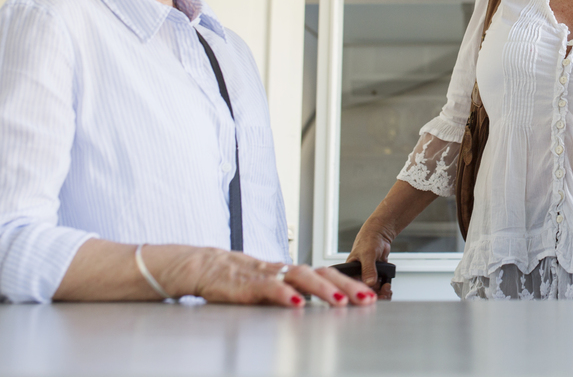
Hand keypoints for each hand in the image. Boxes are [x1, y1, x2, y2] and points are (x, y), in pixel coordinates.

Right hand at [157, 248, 377, 306]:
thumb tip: (315, 306)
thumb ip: (290, 294)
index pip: (326, 274)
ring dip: (323, 290)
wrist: (204, 267)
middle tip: (366, 299)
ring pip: (301, 277)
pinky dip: (285, 294)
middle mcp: (284, 270)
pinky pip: (270, 287)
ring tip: (341, 302)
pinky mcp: (247, 284)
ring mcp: (267, 275)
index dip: (348, 283)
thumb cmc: (237, 280)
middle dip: (346, 287)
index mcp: (291, 273)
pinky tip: (297, 304)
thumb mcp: (270, 288)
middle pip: (321, 273)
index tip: (368, 296)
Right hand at [349, 220, 395, 299]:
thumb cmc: (368, 240)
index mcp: (348, 273)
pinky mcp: (375, 277)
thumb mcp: (367, 254)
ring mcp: (366, 278)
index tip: (371, 298)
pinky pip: (379, 288)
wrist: (379, 234)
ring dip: (381, 293)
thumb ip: (368, 269)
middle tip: (382, 295)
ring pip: (372, 292)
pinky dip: (384, 289)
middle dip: (374, 296)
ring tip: (387, 289)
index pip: (352, 289)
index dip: (361, 296)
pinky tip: (388, 286)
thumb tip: (369, 282)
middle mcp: (356, 277)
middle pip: (363, 294)